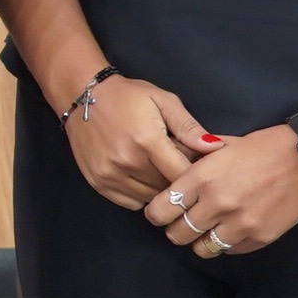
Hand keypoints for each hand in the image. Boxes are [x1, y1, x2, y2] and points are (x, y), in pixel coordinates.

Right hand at [61, 70, 208, 210]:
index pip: (182, 175)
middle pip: (167, 189)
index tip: (199, 167)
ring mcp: (109, 174)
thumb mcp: (163, 100)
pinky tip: (141, 176)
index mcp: (147, 141)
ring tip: (158, 168)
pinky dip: (141, 194)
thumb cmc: (127, 96)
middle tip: (177, 163)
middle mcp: (126, 161)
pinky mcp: (97, 182)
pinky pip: (131, 202)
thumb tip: (216, 148)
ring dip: (160, 189)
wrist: (82, 95)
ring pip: (150, 199)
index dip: (196, 174)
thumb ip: (188, 126)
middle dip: (178, 180)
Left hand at [145, 124, 297, 257]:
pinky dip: (225, 244)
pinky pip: (230, 251)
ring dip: (199, 241)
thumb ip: (193, 161)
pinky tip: (229, 230)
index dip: (156, 213)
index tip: (160, 213)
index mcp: (202, 177)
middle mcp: (217, 203)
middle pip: (177, 234)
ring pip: (202, 248)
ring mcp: (239, 223)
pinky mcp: (260, 237)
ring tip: (204, 231)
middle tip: (181, 224)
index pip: (161, 209)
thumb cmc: (261, 148)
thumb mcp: (220, 147)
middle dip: (175, 230)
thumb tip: (168, 168)